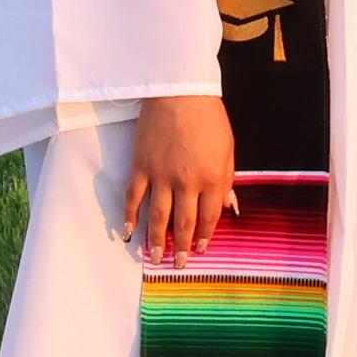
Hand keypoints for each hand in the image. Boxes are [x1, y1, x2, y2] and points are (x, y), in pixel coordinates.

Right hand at [123, 95, 235, 267]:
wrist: (181, 92)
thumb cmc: (209, 118)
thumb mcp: (228, 149)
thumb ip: (225, 179)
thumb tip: (224, 206)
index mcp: (212, 177)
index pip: (209, 216)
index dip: (205, 235)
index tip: (201, 249)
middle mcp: (187, 182)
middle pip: (184, 223)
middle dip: (182, 246)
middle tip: (179, 264)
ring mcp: (161, 176)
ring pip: (158, 217)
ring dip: (156, 240)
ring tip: (154, 258)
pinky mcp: (141, 167)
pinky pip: (134, 198)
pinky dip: (130, 216)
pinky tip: (129, 231)